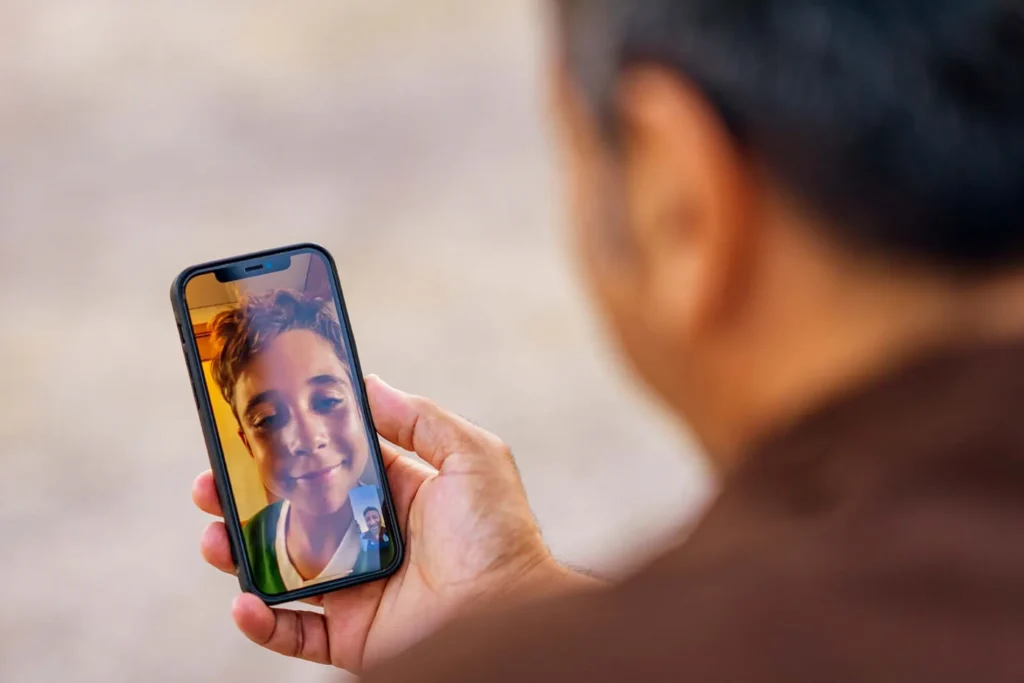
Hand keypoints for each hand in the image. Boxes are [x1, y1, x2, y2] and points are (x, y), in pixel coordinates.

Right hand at [192, 376, 573, 672]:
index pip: (328, 466)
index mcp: (395, 495)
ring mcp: (356, 589)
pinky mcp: (350, 636)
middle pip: (292, 516)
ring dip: (239, 554)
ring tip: (213, 538)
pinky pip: (293, 632)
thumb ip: (419, 418)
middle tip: (210, 484)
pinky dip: (261, 621)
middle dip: (245, 500)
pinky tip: (244, 601)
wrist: (509, 617)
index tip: (250, 430)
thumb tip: (368, 383)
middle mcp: (369, 540)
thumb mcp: (469, 455)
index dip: (289, 450)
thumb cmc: (497, 534)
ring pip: (281, 570)